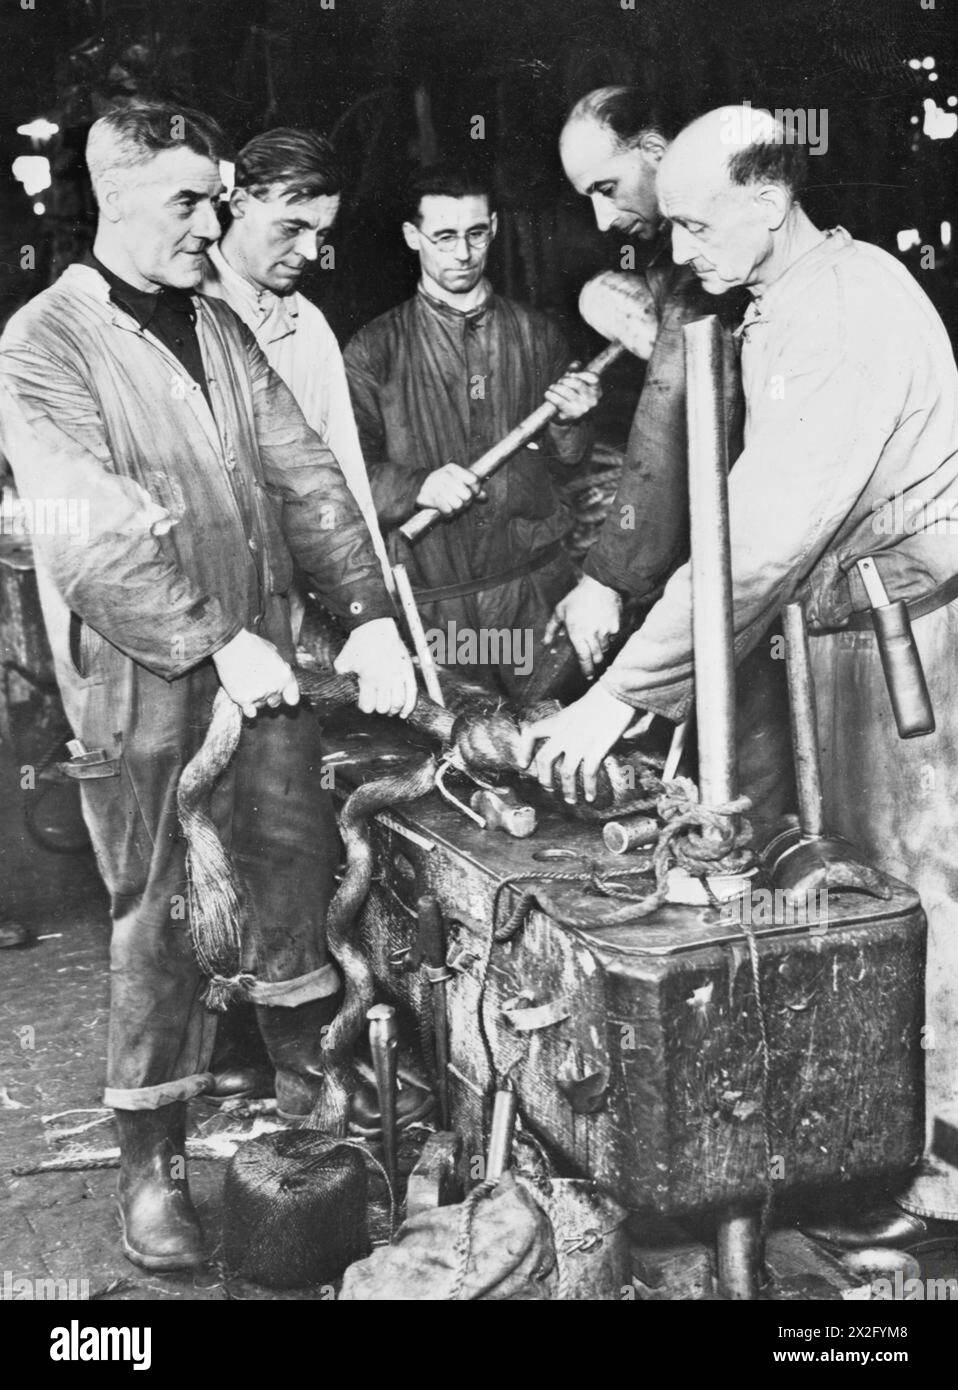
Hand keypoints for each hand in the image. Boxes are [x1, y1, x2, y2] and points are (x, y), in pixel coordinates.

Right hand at [212, 629, 298, 719]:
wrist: (231, 645)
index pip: (293, 698)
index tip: (283, 695)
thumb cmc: (251, 644)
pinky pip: (250, 712)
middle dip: (270, 696)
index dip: (288, 697)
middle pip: (275, 702)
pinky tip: (245, 700)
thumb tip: (281, 671)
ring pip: (261, 706)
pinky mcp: (243, 699)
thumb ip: (280, 666)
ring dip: (256, 700)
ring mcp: (259, 695)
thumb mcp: (273, 652)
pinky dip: (249, 709)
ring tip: (247, 684)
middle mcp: (274, 688)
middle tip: (259, 685)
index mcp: (284, 676)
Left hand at [335, 617, 416, 717]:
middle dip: (378, 708)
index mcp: (368, 678)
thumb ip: (341, 678)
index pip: (368, 707)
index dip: (364, 707)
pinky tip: (403, 714)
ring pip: (398, 703)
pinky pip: (412, 694)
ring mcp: (398, 675)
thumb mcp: (343, 661)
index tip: (363, 701)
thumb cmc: (357, 644)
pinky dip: (409, 707)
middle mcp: (385, 679)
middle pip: (383, 707)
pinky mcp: (408, 671)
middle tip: (376, 703)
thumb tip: (341, 690)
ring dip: (392, 709)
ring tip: (388, 709)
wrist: (375, 626)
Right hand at [416, 463, 485, 515]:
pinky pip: (448, 511)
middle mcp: (444, 475)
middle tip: (461, 502)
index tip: (473, 493)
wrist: (418, 488)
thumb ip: (472, 489)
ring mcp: (437, 487)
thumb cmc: (443, 485)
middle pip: (467, 495)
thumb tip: (484, 497)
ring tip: (452, 506)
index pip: (474, 480)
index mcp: (452, 469)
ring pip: (458, 505)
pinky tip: (446, 510)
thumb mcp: (457, 481)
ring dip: (457, 509)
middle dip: (466, 502)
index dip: (476, 490)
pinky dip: (448, 514)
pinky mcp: (431, 498)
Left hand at [516, 683, 635, 802]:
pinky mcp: (595, 749)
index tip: (523, 764)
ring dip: (567, 790)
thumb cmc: (603, 697)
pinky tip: (590, 797)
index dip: (524, 750)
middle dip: (544, 778)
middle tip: (548, 788)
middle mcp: (564, 733)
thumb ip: (577, 726)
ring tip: (571, 800)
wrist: (616, 692)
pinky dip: (588, 788)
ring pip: (565, 773)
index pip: (531, 733)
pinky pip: (588, 774)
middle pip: (544, 760)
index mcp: (558, 720)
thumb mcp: (580, 708)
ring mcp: (579, 743)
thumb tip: (586, 739)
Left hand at [544, 575, 621, 677]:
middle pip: (596, 657)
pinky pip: (612, 638)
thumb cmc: (577, 597)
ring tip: (595, 643)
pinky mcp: (616, 626)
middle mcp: (592, 635)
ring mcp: (605, 631)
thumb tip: (546, 643)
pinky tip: (603, 630)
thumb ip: (552, 628)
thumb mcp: (560, 611)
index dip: (586, 669)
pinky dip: (608, 637)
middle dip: (594, 662)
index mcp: (577, 633)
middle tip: (592, 664)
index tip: (588, 676)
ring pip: (605, 648)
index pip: (583, 657)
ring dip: (600, 649)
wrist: (600, 584)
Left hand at [545, 363, 601, 422]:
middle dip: (565, 380)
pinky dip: (551, 395)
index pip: (593, 378)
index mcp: (596, 391)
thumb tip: (576, 364)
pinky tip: (548, 394)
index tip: (572, 375)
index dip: (582, 374)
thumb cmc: (572, 397)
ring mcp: (581, 409)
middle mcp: (591, 401)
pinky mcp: (570, 414)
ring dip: (555, 387)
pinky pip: (558, 401)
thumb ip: (576, 371)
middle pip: (577, 383)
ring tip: (552, 387)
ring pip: (566, 391)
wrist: (566, 419)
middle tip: (559, 381)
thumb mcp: (577, 385)